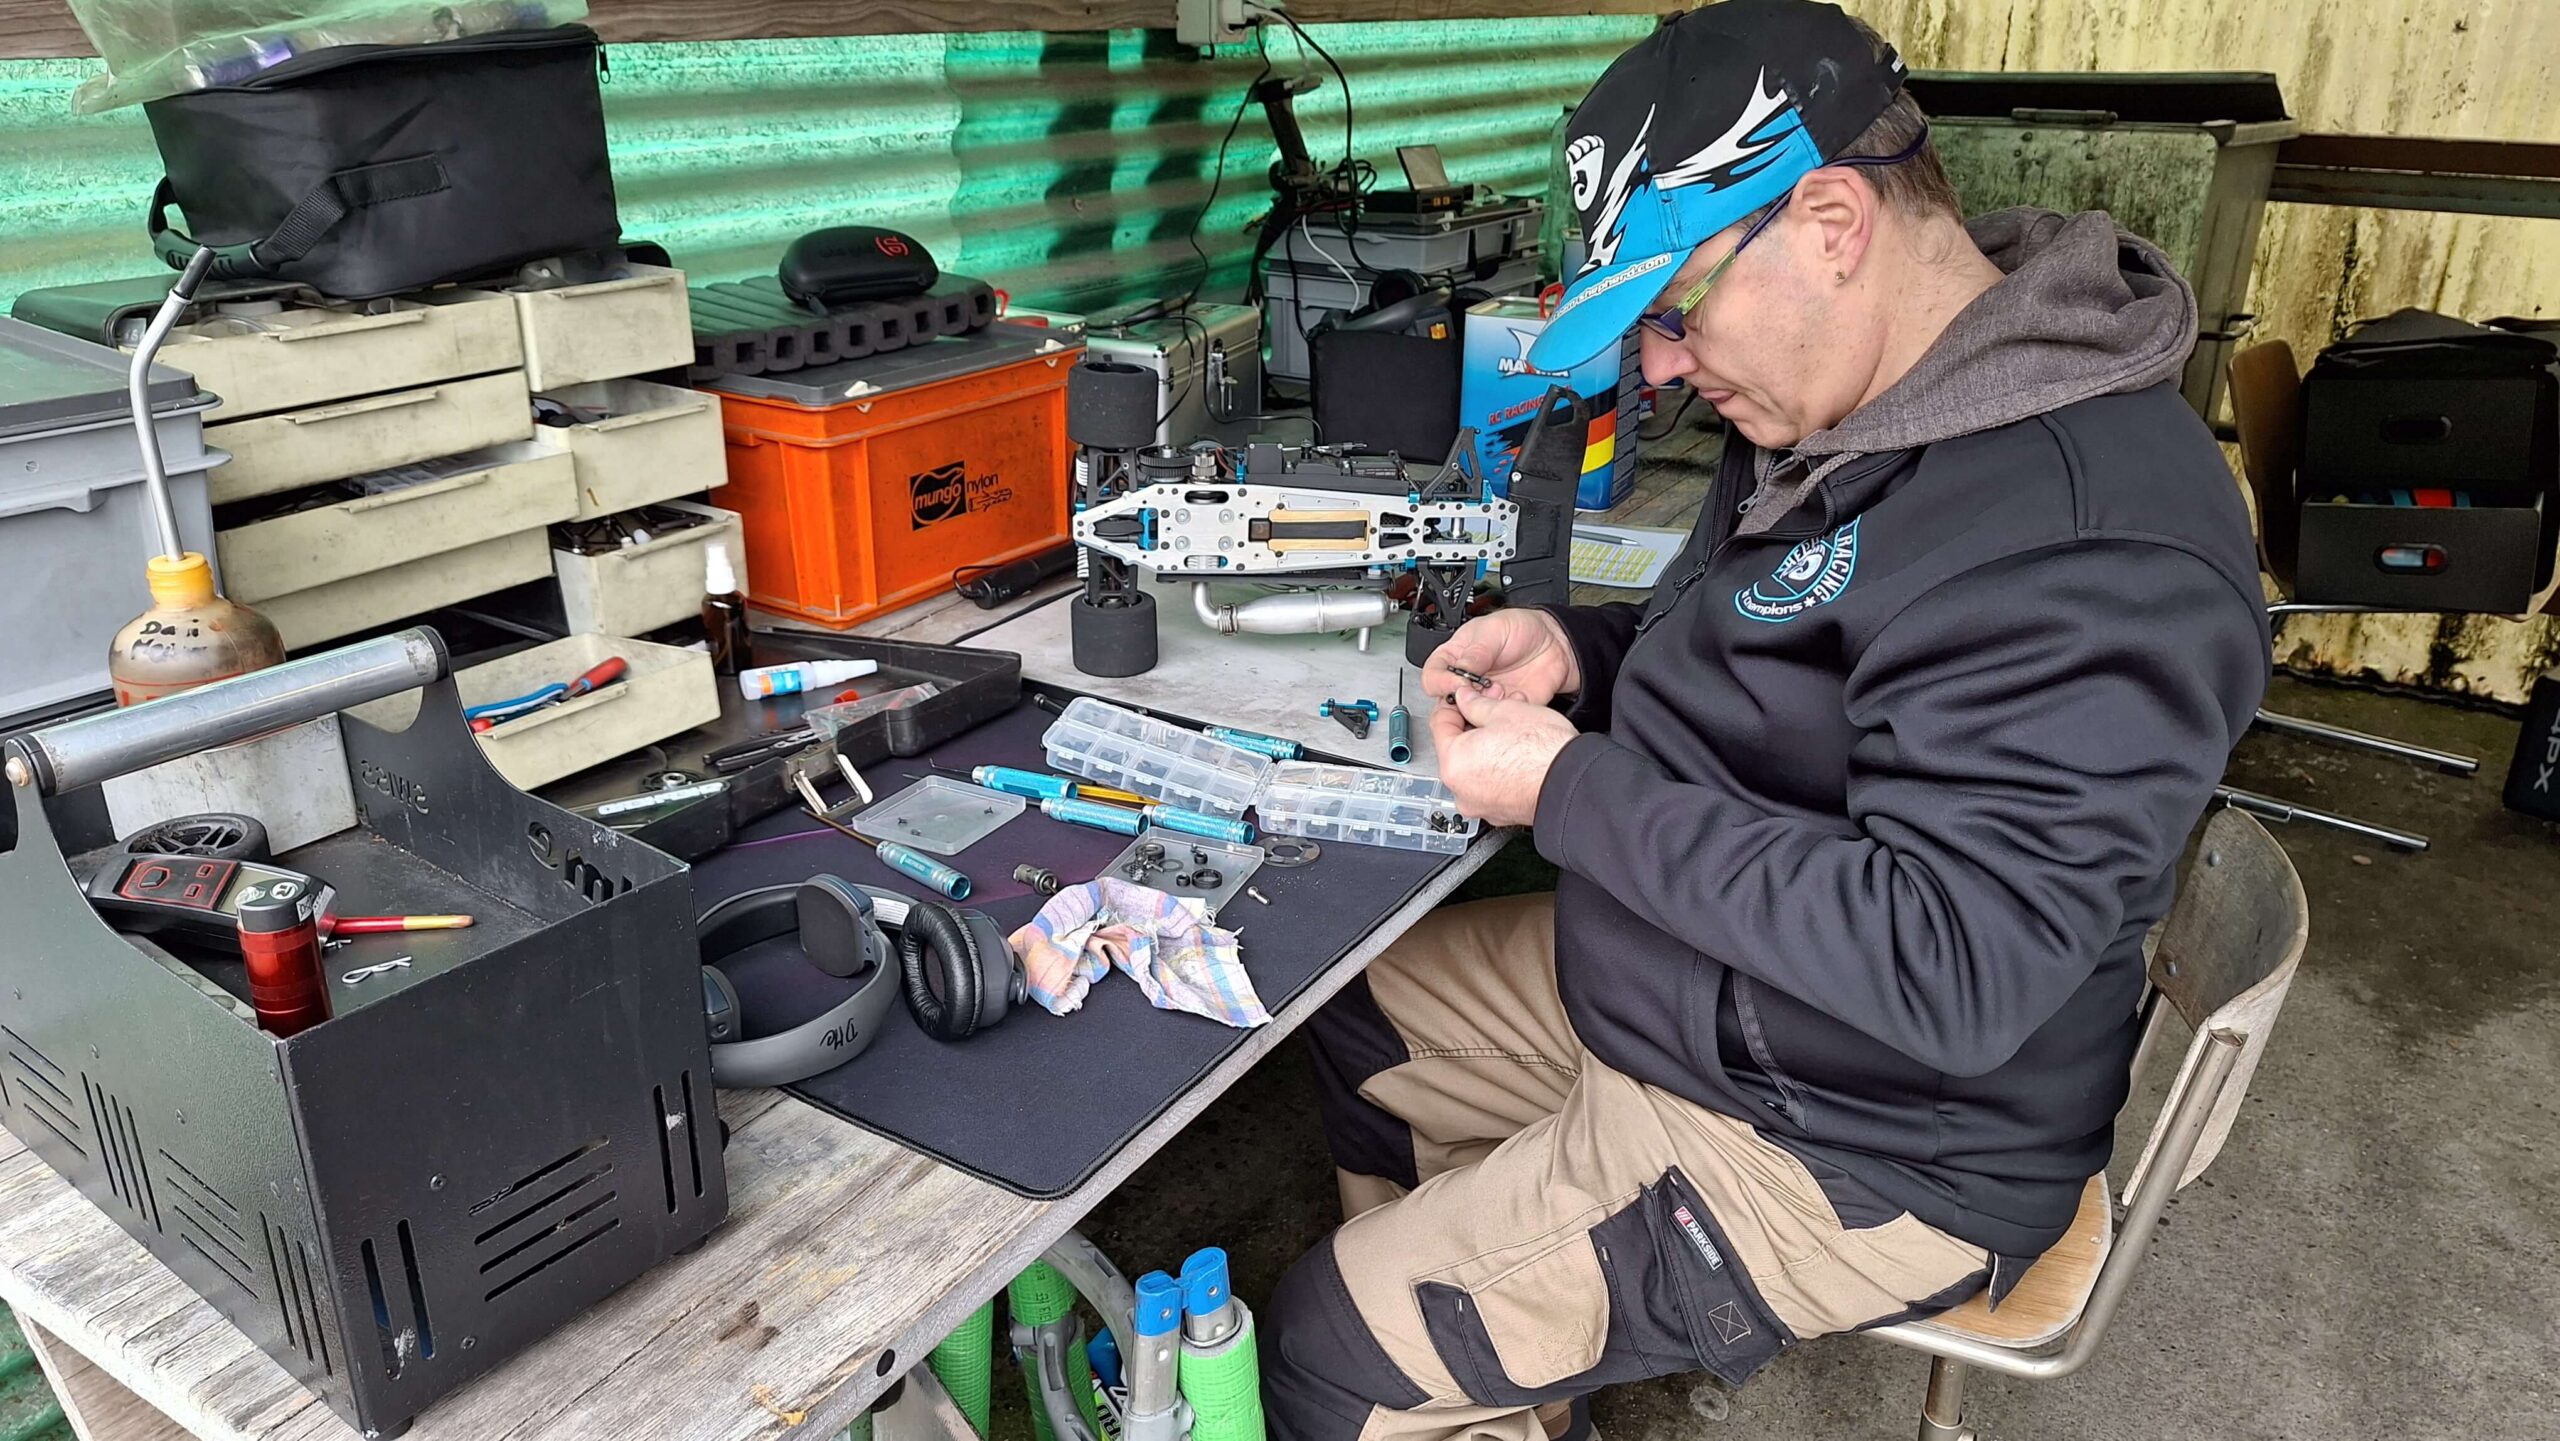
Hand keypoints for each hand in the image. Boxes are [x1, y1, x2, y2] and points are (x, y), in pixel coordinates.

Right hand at [1419, 608, 1579, 707]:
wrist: (1555, 643)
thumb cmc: (1522, 630)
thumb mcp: (1495, 630)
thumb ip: (1476, 652)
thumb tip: (1458, 671)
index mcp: (1455, 658)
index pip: (1433, 677)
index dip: (1441, 683)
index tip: (1458, 683)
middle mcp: (1467, 681)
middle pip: (1446, 704)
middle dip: (1460, 704)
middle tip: (1476, 696)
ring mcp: (1485, 698)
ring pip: (1470, 718)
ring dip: (1484, 710)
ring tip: (1501, 692)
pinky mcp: (1504, 712)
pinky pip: (1498, 723)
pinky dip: (1506, 715)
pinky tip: (1517, 698)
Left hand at [1430, 684, 1577, 826]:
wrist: (1574, 784)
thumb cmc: (1544, 752)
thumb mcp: (1506, 711)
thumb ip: (1476, 704)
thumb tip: (1465, 699)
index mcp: (1454, 763)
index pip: (1439, 724)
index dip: (1452, 704)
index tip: (1463, 697)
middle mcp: (1461, 790)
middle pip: (1456, 748)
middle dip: (1473, 726)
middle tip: (1493, 710)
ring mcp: (1481, 805)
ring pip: (1475, 768)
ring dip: (1487, 747)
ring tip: (1511, 730)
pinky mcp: (1500, 813)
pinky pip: (1491, 785)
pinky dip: (1498, 770)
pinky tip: (1517, 754)